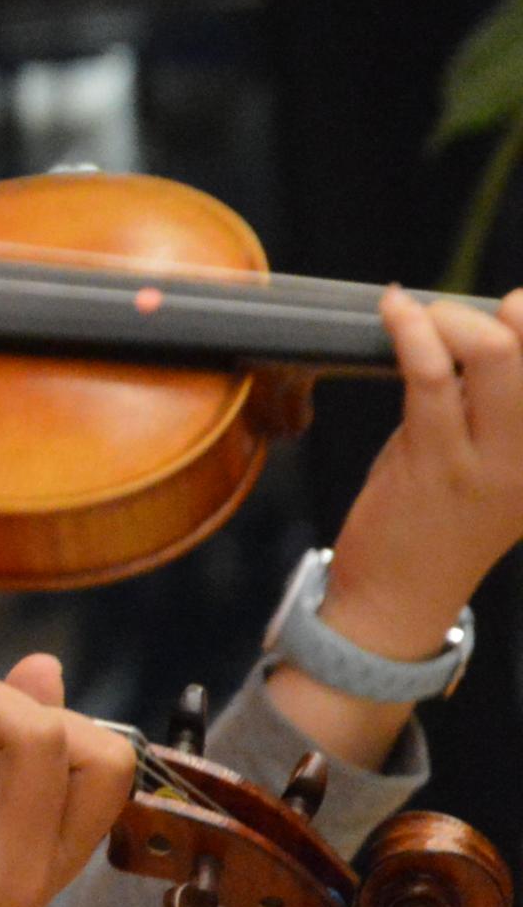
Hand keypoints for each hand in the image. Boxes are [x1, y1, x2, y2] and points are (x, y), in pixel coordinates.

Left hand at [321, 287, 522, 663]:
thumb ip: (497, 403)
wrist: (400, 598)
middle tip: (461, 316)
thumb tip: (492, 327)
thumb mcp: (489, 459)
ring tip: (425, 316)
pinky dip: (411, 330)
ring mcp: (491, 460)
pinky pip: (428, 377)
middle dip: (508, 313)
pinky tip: (395, 309)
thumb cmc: (439, 518)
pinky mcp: (434, 462)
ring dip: (454, 319)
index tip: (513, 308)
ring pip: (495, 354)